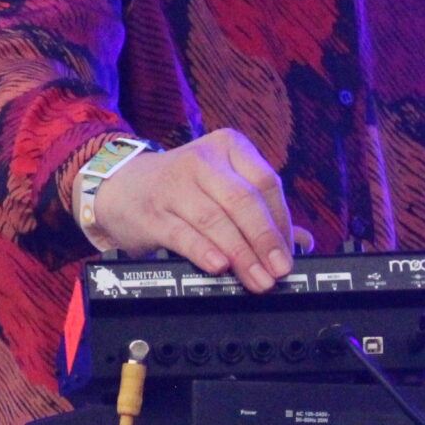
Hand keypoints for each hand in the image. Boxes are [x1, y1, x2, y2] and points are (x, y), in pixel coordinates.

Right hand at [87, 128, 296, 290]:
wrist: (121, 186)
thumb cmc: (183, 188)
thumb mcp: (223, 186)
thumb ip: (263, 211)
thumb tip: (302, 243)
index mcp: (228, 146)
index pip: (266, 183)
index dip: (282, 221)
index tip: (289, 253)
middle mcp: (202, 160)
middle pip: (243, 201)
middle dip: (265, 240)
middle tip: (278, 270)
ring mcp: (174, 184)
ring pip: (216, 220)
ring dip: (241, 254)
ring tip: (257, 279)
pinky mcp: (152, 212)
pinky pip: (183, 233)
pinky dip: (204, 251)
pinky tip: (220, 267)